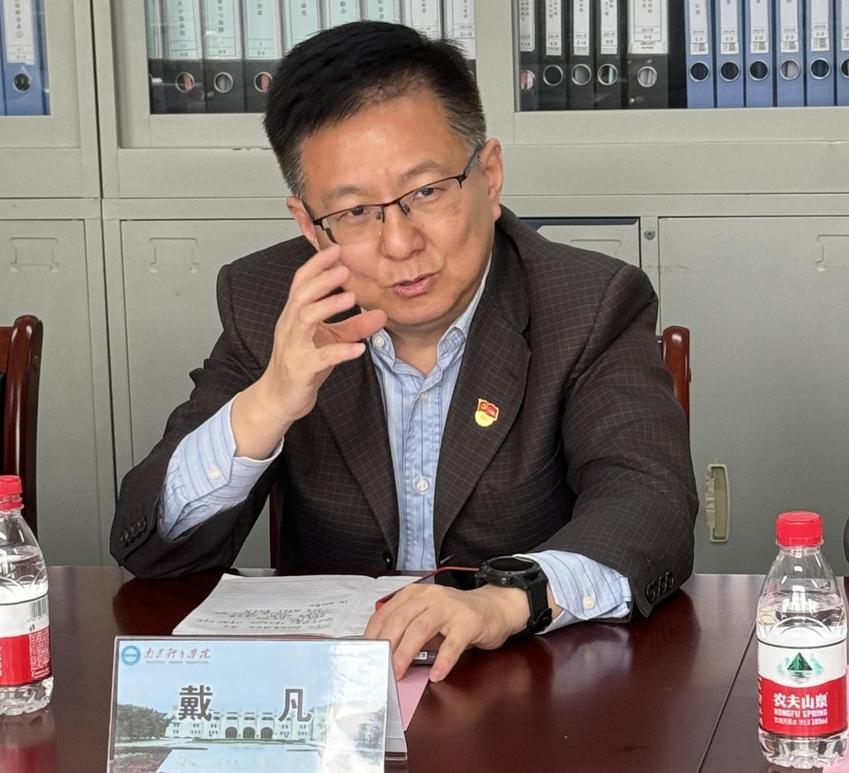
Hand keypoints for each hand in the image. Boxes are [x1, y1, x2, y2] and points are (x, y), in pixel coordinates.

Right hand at [232, 244, 386, 456]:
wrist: (279, 398)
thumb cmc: (303, 364)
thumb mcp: (331, 341)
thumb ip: (354, 327)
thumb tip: (381, 314)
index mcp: (294, 315)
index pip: (301, 283)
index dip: (316, 265)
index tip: (335, 250)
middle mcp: (290, 327)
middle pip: (302, 296)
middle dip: (322, 280)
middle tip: (344, 269)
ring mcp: (294, 348)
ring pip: (305, 319)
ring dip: (328, 306)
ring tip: (351, 298)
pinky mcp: (301, 369)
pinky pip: (320, 358)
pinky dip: (340, 351)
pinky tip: (359, 349)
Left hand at [364, 582, 530, 681]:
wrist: (494, 607)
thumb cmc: (457, 615)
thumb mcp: (428, 615)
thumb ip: (409, 628)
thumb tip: (385, 654)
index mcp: (416, 594)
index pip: (387, 612)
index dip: (374, 633)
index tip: (365, 653)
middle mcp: (430, 597)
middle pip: (401, 620)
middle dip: (386, 645)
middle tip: (378, 666)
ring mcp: (450, 608)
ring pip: (421, 629)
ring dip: (406, 652)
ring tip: (398, 672)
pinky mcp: (468, 622)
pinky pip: (453, 643)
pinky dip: (443, 660)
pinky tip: (436, 674)